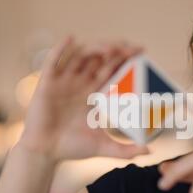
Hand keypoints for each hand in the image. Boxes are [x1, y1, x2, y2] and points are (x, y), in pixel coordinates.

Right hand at [19, 36, 149, 162]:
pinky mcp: (47, 83)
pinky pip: (53, 61)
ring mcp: (64, 82)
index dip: (125, 59)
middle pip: (99, 58)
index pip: (111, 70)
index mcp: (93, 94)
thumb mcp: (103, 147)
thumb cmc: (71, 148)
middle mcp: (80, 84)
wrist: (45, 153)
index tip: (141, 52)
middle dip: (115, 51)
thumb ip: (125, 150)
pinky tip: (72, 39)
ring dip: (95, 49)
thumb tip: (148, 152)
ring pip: (80, 56)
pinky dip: (61, 48)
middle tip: (131, 48)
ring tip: (111, 50)